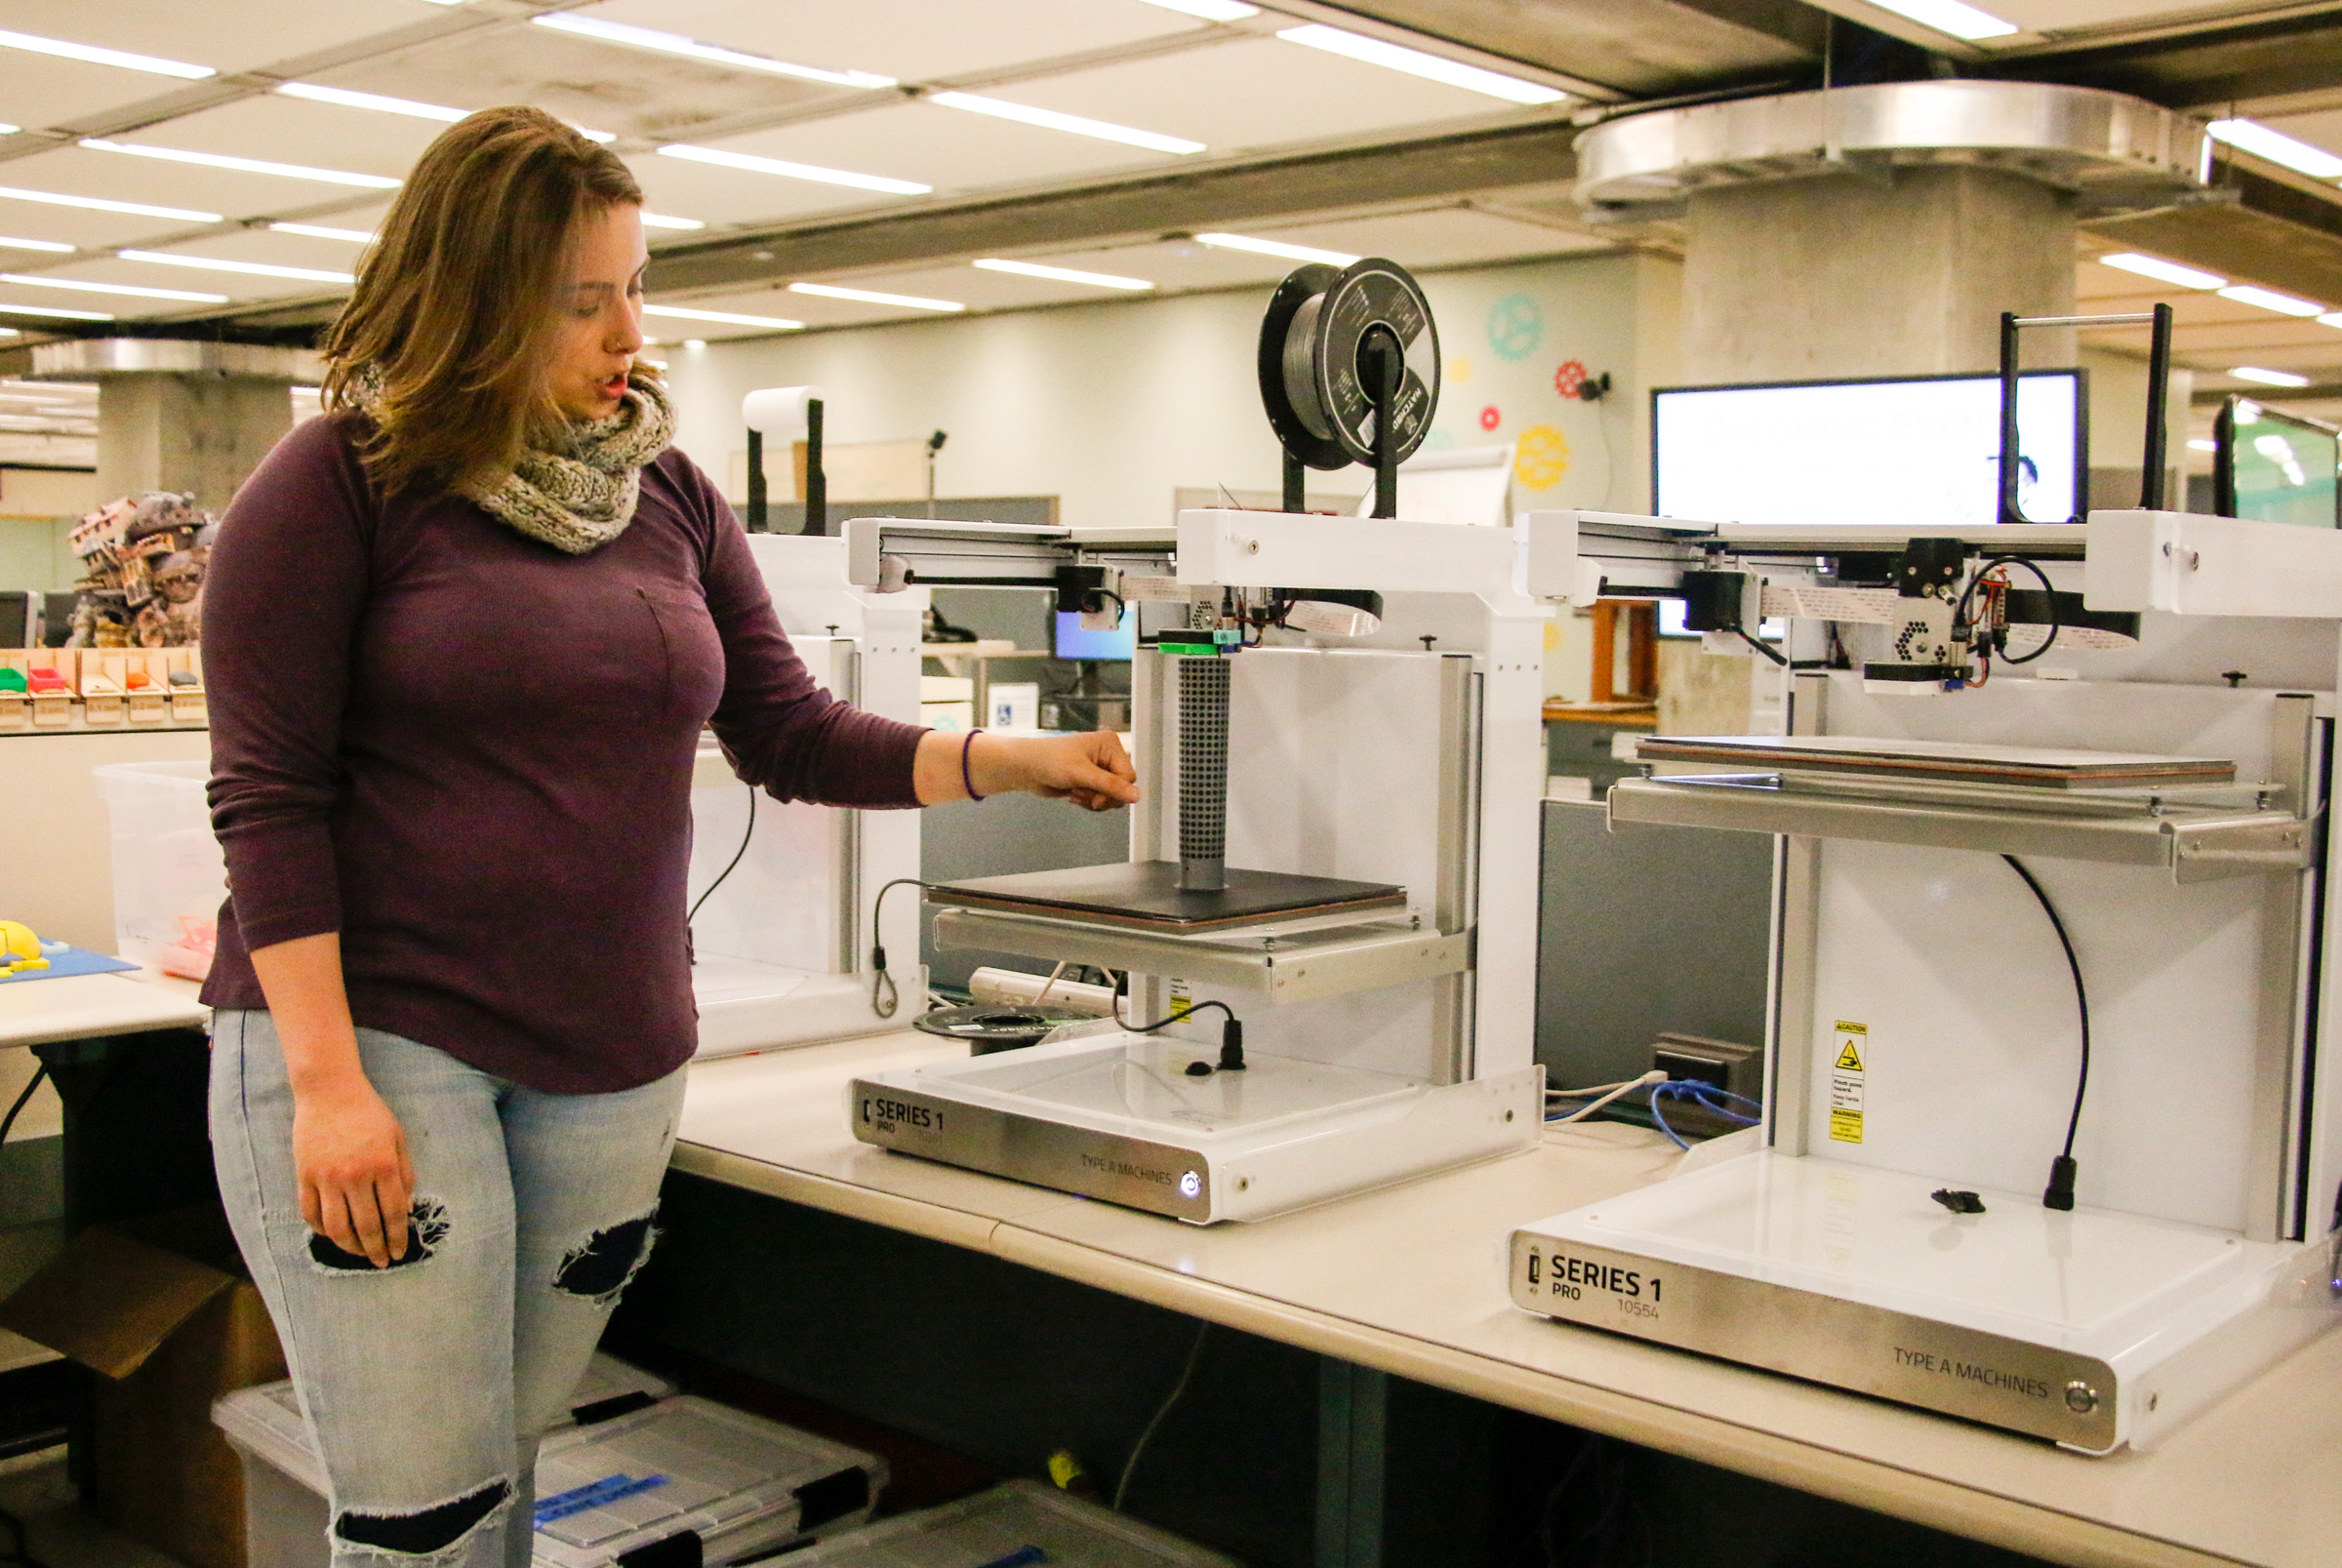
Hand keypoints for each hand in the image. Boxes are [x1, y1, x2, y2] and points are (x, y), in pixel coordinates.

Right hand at [291, 1073, 414, 1266]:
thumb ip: (405, 1173)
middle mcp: (356, 1175)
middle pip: (367, 1226)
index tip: (400, 1253)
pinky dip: (321, 1230)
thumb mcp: (398, 1138)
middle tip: (382, 1262)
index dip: (398, 1237)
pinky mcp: (304, 1176)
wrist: (330, 1092)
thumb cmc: (369, 1114)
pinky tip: (332, 1234)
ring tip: (359, 1253)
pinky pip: (311, 1214)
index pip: (394, 1213)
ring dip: (349, 1247)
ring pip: (337, 1227)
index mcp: (384, 1165)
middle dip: (376, 1249)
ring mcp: (327, 1177)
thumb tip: (406, 1208)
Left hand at [980, 731, 1140, 810]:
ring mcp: (1100, 768)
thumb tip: (1137, 796)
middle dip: (1102, 796)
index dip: (1115, 791)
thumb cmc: (1049, 761)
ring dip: (1094, 801)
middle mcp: (1108, 755)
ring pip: (1113, 796)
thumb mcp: (1081, 773)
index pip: (1129, 776)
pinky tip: (1073, 796)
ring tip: (1075, 794)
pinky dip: (1089, 802)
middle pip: (1123, 787)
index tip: (1096, 799)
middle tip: (1082, 795)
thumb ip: (1110, 785)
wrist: (1025, 768)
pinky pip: (1102, 799)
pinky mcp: (1091, 781)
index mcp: (1110, 744)